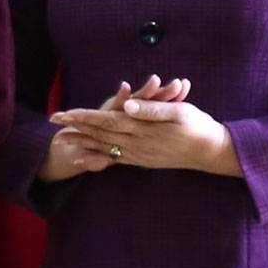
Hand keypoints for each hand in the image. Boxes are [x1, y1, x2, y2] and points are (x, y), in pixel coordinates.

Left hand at [36, 80, 188, 181]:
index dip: (83, 116)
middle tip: (53, 122)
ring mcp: (140, 155)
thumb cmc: (200, 127)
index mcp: (143, 129)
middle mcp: (137, 144)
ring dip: (82, 142)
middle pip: (100, 134)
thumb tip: (128, 107)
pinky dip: (99, 158)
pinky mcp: (144, 160)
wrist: (214, 153)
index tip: (64, 113)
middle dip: (76, 128)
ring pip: (105, 148)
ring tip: (62, 140)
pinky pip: (117, 159)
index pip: (106, 120)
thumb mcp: (180, 112)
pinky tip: (88, 158)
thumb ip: (152, 110)